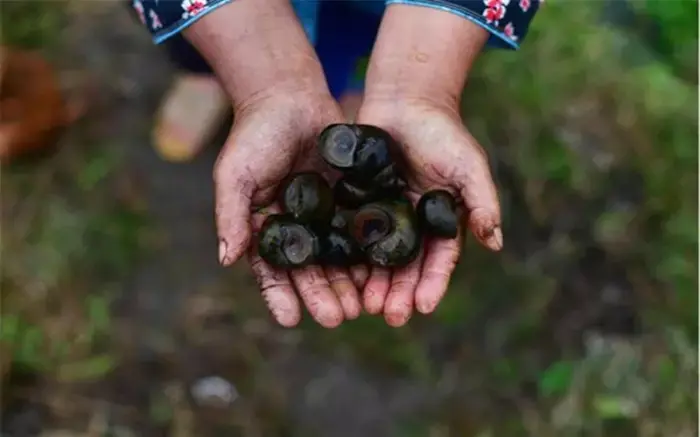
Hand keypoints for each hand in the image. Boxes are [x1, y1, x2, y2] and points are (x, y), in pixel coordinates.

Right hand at [215, 92, 365, 327]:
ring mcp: (323, 217)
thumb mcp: (235, 174)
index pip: (271, 270)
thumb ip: (231, 215)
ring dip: (347, 284)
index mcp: (264, 229)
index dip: (280, 296)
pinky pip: (360, 231)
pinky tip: (379, 272)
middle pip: (309, 271)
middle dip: (322, 295)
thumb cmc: (254, 134)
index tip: (291, 319)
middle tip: (338, 318)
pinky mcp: (349, 201)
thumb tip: (227, 260)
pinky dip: (368, 253)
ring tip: (361, 306)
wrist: (288, 96)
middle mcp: (296, 229)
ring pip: (337, 258)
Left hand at [356, 98, 502, 326]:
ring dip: (374, 283)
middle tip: (389, 316)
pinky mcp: (358, 204)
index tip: (422, 306)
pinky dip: (349, 257)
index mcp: (441, 221)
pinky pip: (352, 235)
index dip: (432, 284)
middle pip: (406, 266)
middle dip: (399, 292)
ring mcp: (384, 216)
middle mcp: (412, 225)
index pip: (439, 260)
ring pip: (378, 257)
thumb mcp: (469, 165)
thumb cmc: (442, 132)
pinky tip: (342, 276)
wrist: (405, 100)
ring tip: (365, 305)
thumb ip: (482, 201)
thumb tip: (496, 243)